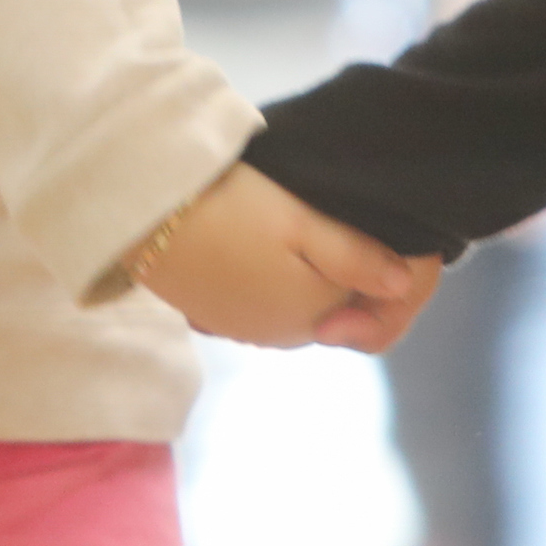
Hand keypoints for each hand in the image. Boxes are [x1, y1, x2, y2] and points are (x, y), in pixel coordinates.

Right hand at [135, 161, 444, 352]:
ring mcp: (243, 330)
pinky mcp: (213, 316)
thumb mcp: (302, 222)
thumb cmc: (228, 210)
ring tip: (288, 217)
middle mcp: (281, 337)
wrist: (142, 215)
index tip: (351, 215)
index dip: (374, 259)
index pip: (369, 299)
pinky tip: (255, 235)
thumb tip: (403, 284)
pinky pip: (261, 296)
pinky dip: (269, 270)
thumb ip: (357, 257)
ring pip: (299, 297)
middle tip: (319, 208)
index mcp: (312, 319)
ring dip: (304, 266)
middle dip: (341, 264)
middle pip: (335, 300)